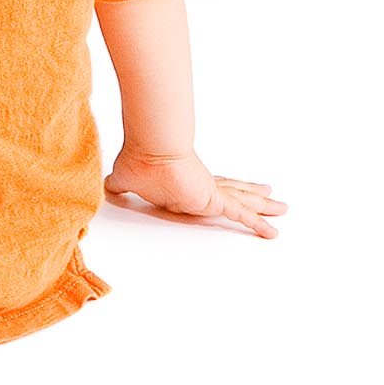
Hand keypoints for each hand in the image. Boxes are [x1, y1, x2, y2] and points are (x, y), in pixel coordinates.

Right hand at [104, 144, 284, 236]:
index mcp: (185, 183)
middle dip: (252, 195)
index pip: (210, 187)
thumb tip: (101, 188)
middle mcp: (203, 186)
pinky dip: (257, 224)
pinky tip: (272, 232)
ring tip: (282, 208)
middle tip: (270, 196)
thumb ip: (118, 187)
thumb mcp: (125, 180)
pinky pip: (240, 214)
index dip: (223, 188)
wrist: (148, 152)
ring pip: (243, 201)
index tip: (232, 189)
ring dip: (263, 206)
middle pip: (233, 192)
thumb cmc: (138, 161)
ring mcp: (210, 192)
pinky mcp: (214, 199)